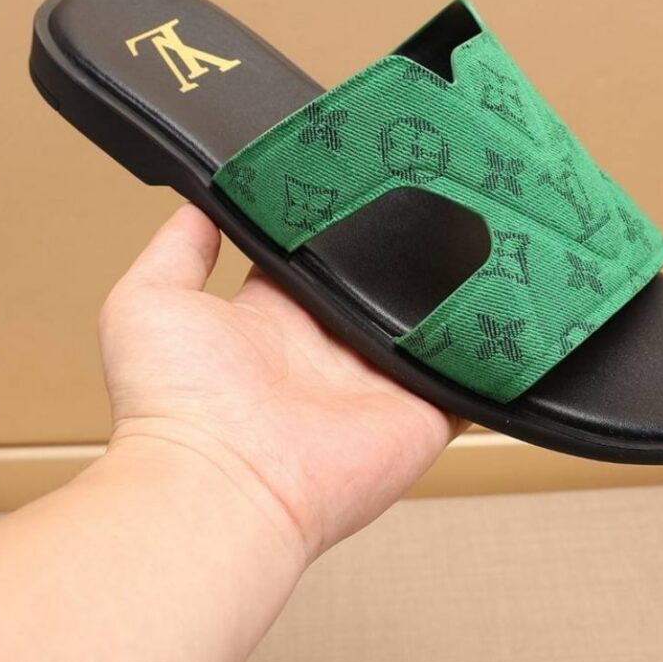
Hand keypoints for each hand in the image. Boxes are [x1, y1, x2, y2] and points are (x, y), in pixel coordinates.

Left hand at [99, 203, 461, 561]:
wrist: (221, 487)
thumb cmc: (172, 404)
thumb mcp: (149, 300)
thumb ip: (179, 247)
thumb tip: (198, 200)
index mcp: (275, 318)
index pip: (315, 258)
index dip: (336, 221)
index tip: (359, 174)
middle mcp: (329, 347)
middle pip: (376, 288)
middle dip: (400, 250)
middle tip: (434, 192)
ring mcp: (379, 382)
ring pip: (426, 327)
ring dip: (449, 293)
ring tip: (485, 233)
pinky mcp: (422, 412)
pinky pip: (469, 376)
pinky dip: (489, 353)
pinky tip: (512, 306)